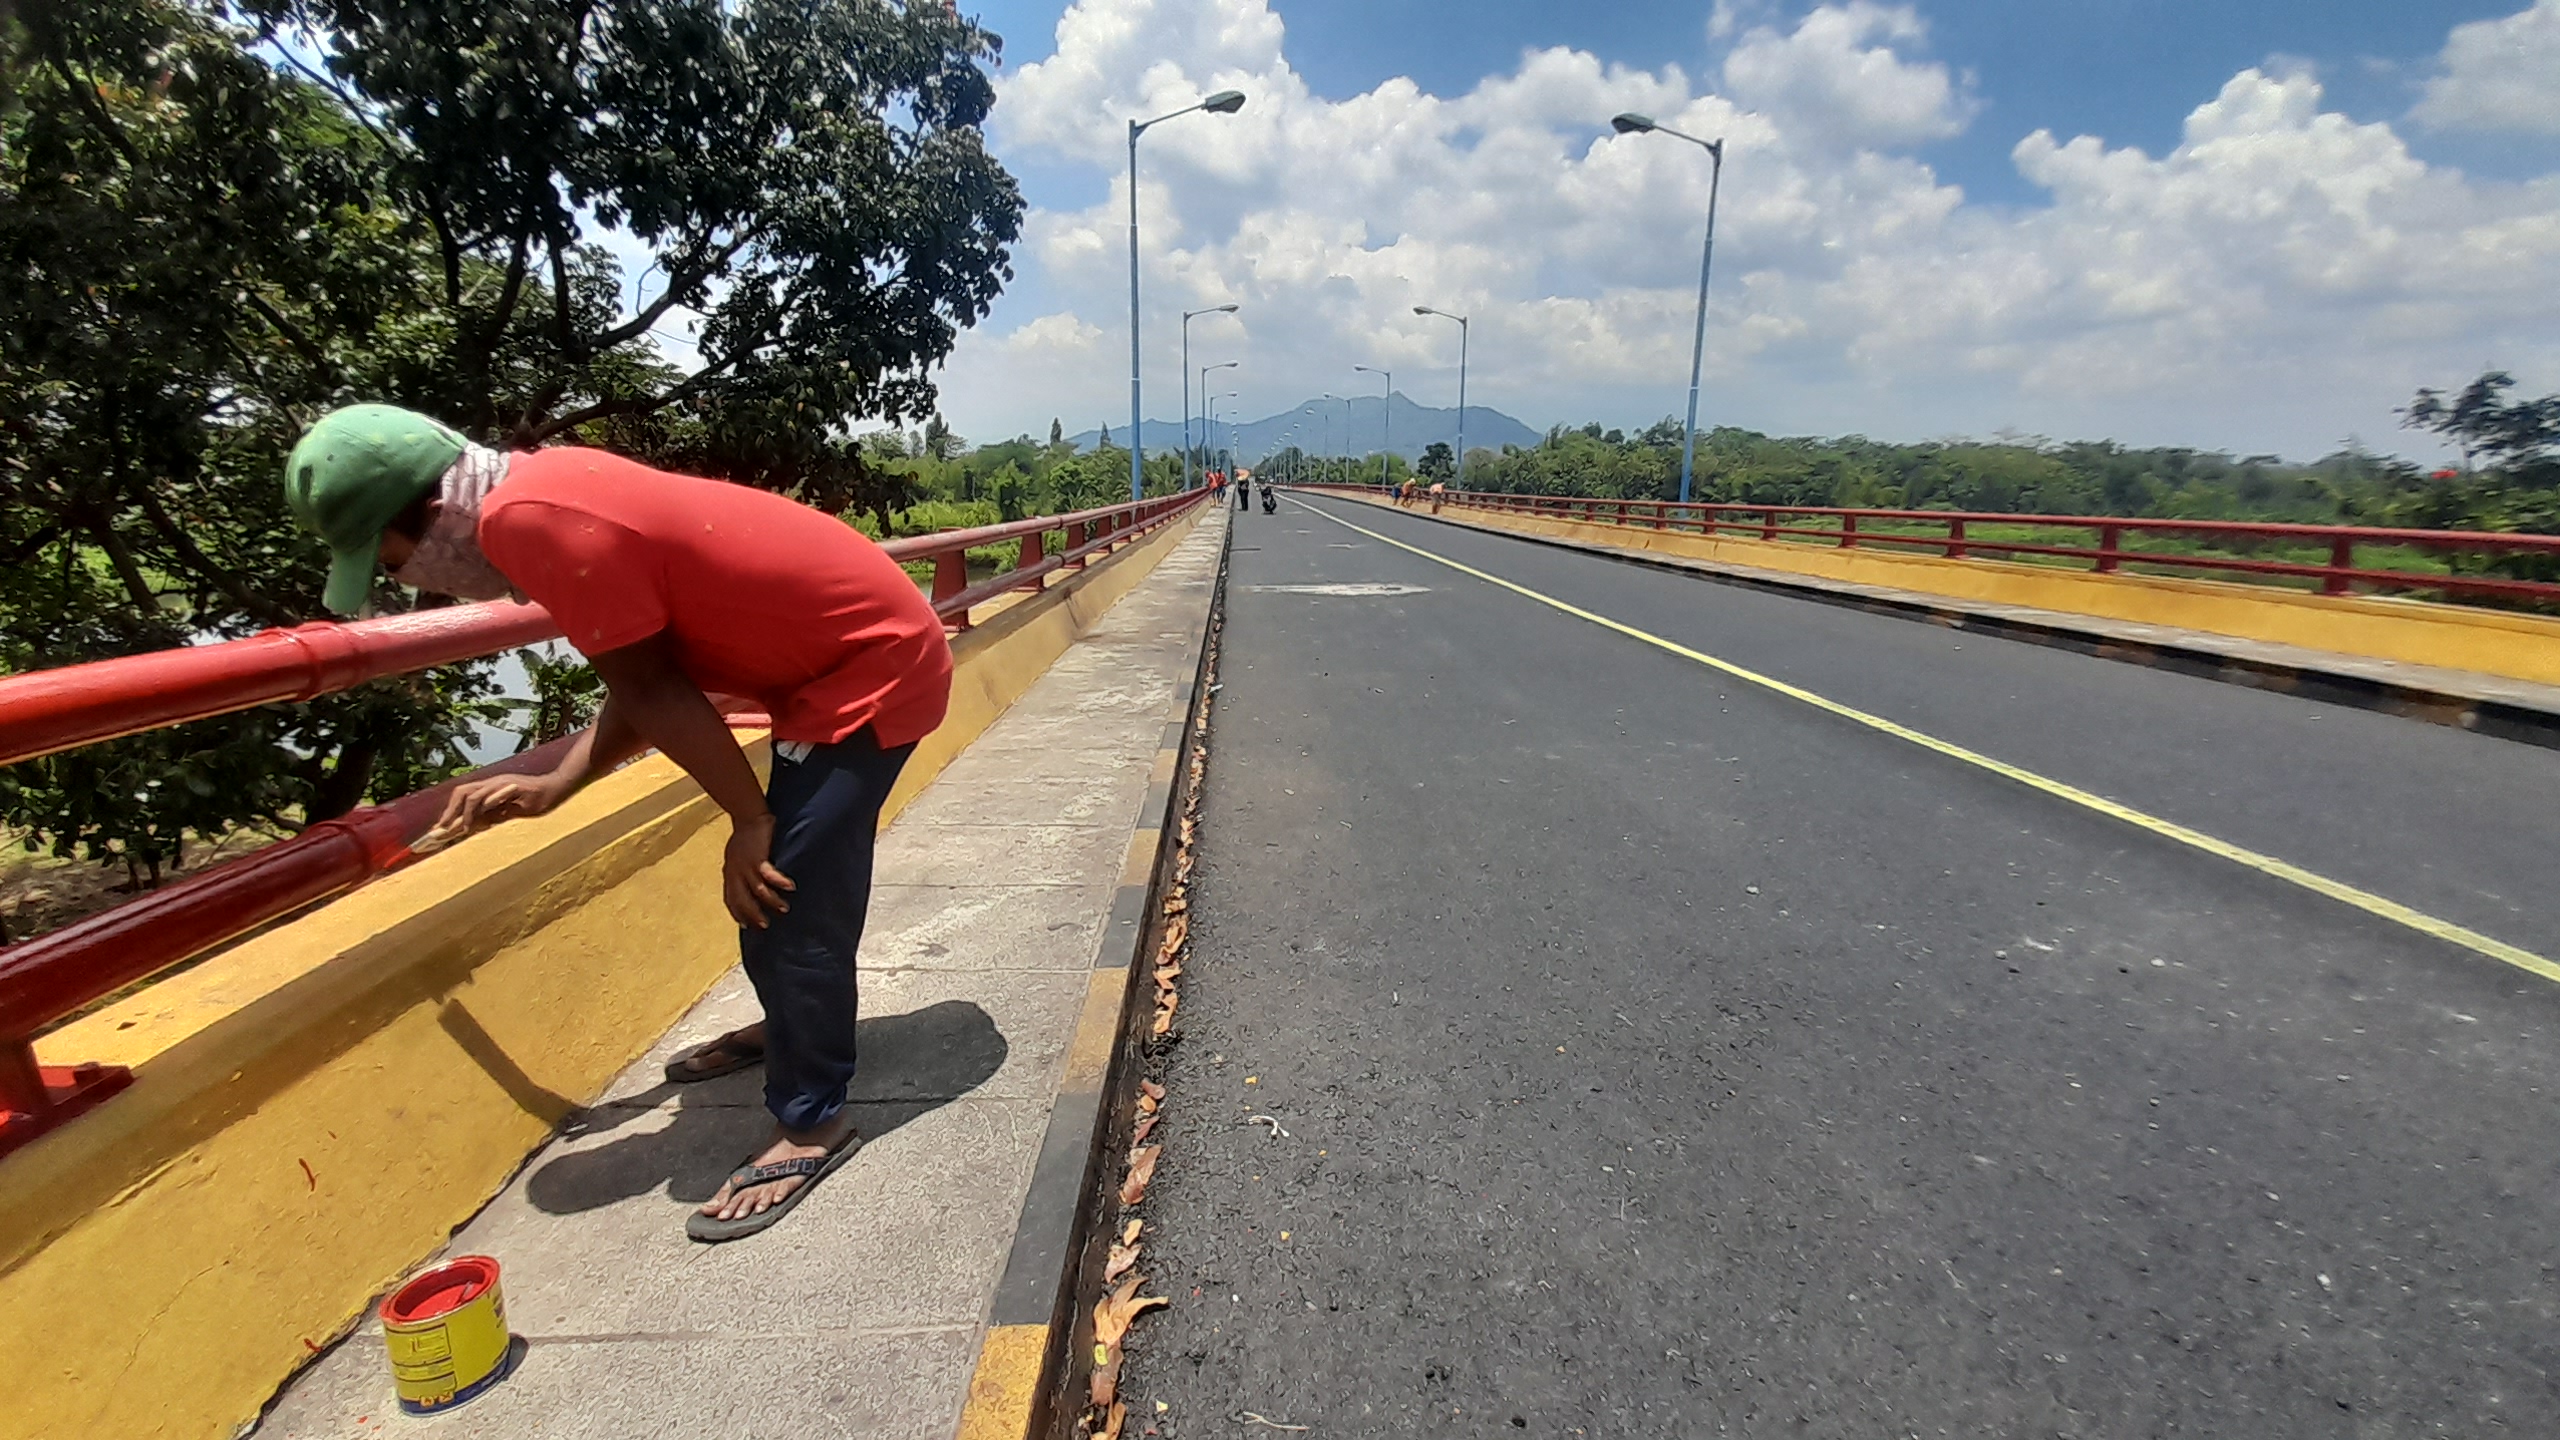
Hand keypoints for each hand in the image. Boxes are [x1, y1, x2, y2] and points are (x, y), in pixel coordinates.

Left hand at [431, 767, 574, 837]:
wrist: (558, 787)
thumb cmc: (538, 799)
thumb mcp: (512, 811)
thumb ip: (495, 816)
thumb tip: (477, 825)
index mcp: (491, 788)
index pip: (465, 797)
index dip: (450, 812)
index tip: (439, 829)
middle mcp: (493, 783)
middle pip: (462, 792)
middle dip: (448, 811)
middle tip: (440, 830)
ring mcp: (501, 784)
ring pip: (471, 795)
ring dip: (461, 814)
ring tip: (457, 830)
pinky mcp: (510, 788)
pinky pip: (488, 797)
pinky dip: (477, 811)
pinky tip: (474, 824)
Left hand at [723, 812, 794, 928]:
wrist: (748, 815)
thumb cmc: (745, 834)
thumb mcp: (737, 856)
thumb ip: (741, 870)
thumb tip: (751, 882)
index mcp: (730, 873)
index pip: (731, 899)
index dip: (738, 914)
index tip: (746, 926)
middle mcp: (735, 873)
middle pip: (742, 901)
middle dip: (753, 915)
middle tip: (765, 925)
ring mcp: (746, 866)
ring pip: (757, 891)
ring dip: (771, 901)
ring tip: (783, 908)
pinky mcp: (758, 858)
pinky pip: (769, 875)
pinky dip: (780, 883)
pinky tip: (791, 887)